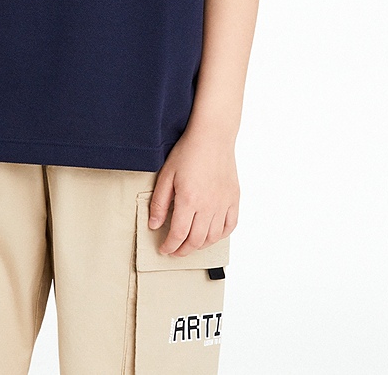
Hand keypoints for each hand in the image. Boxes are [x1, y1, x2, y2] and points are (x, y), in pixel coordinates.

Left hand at [148, 132, 239, 256]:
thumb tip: (154, 226)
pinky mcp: (234, 199)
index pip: (178, 235)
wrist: (212, 136)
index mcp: (189, 200)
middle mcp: (208, 206)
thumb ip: (158, 202)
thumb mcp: (166, 175)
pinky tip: (211, 234)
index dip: (170, 246)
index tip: (164, 249)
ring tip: (190, 244)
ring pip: (213, 237)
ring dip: (200, 246)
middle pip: (196, 241)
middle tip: (175, 250)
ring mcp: (223, 203)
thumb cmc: (188, 152)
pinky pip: (230, 226)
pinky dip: (220, 235)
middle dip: (183, 250)